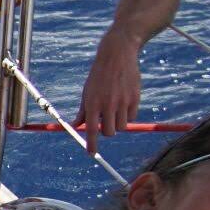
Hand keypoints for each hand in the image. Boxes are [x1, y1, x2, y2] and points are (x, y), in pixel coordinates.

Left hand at [78, 29, 143, 152]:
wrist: (117, 55)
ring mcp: (122, 101)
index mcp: (93, 103)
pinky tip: (124, 102)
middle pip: (109, 132)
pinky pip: (132, 117)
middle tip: (105, 122)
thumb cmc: (98, 75)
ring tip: (115, 110)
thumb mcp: (87, 92)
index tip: (91, 154)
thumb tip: (74, 126)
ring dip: (118, 123)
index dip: (92, 144)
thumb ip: (83, 111)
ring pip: (122, 127)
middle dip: (107, 131)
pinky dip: (127, 115)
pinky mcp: (135, 98)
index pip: (91, 130)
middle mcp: (108, 104)